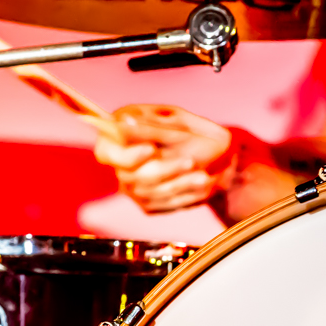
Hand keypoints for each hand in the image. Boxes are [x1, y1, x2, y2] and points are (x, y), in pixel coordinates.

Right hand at [89, 105, 239, 212]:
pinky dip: (186, 195)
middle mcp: (121, 164)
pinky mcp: (148, 204)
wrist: (220, 158)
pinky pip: (164, 204)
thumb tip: (122, 121)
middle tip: (190, 161)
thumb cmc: (196, 133)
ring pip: (150, 193)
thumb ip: (150, 126)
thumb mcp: (177, 122)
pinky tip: (202, 184)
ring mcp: (133, 187)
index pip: (106, 152)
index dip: (126, 155)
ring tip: (204, 176)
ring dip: (180, 184)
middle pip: (132, 176)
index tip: (151, 149)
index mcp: (121, 134)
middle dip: (165, 169)